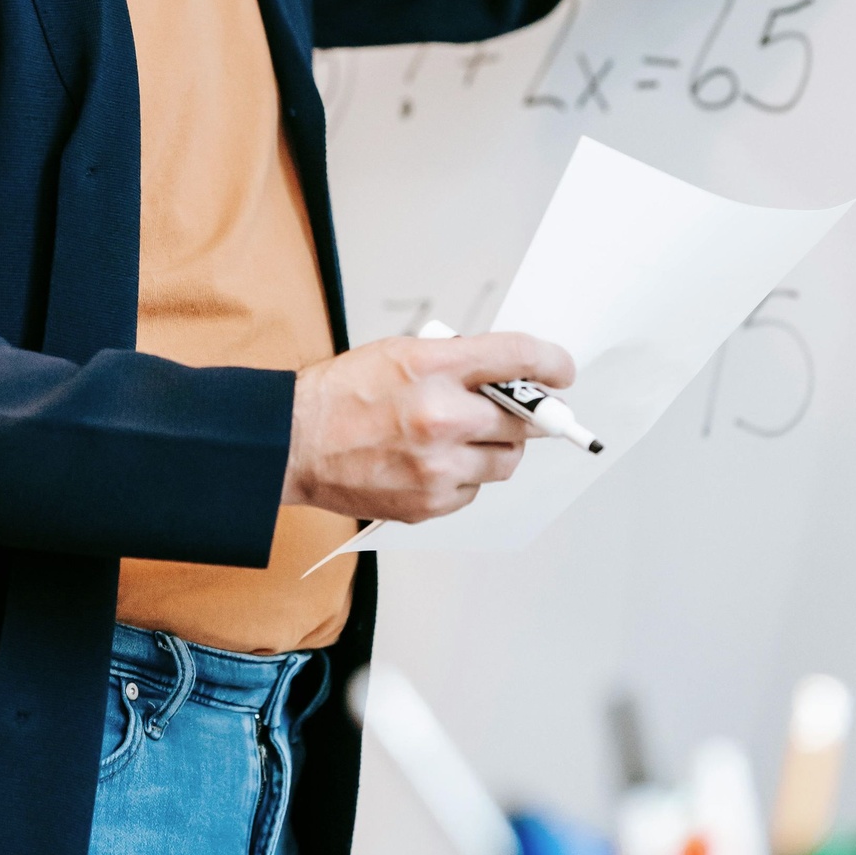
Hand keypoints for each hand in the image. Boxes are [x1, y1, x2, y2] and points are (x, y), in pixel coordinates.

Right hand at [282, 331, 574, 523]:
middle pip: (523, 419)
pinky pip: (474, 490)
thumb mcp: (400, 352)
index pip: (517, 357)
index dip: (551, 363)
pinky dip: (466, 477)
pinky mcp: (430, 502)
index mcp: (433, 367)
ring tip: (466, 437)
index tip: (562, 370)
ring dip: (497, 447)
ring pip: (505, 461)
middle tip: (520, 411)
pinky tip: (434, 462)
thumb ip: (457, 361)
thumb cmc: (342, 394)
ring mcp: (437, 466)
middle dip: (525, 414)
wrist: (293, 443)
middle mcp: (441, 417)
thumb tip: (506, 373)